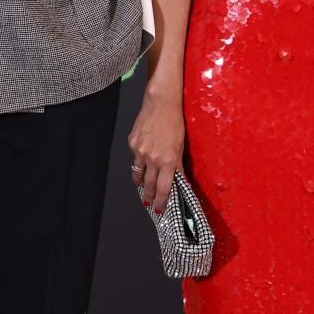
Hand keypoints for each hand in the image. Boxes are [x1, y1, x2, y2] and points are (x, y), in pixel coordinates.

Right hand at [127, 87, 184, 212]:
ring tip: (143, 187)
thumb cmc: (174, 123)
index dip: (161, 202)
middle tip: (149, 202)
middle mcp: (153, 159)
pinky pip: (134, 158)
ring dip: (141, 183)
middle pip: (149, 185)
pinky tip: (142, 159)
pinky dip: (138, 162)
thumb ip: (177, 166)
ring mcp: (140, 151)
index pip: (164, 189)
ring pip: (138, 174)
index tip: (159, 209)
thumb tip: (179, 181)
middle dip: (149, 196)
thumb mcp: (181, 147)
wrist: (160, 104)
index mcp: (168, 161)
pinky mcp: (132, 144)